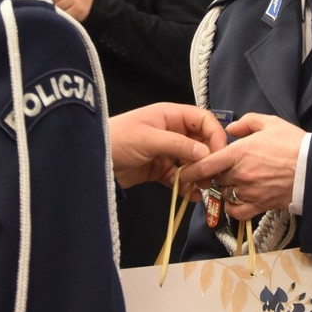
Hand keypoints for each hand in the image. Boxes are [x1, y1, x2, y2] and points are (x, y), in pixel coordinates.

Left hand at [110, 102, 227, 191]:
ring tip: (204, 187)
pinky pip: (180, 177)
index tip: (220, 153)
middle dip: (209, 158)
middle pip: (201, 142)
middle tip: (213, 174)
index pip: (203, 120)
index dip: (215, 135)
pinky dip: (187, 186)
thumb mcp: (148, 139)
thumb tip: (206, 153)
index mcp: (171, 115)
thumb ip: (178, 144)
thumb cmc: (117, 139)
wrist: (91, 160)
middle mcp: (172, 131)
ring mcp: (166, 151)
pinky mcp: (160, 169)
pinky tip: (192, 196)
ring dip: (199, 174)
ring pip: (192, 161)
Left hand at [180, 113, 303, 219]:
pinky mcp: (259, 205)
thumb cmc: (293, 143)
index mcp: (239, 152)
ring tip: (231, 182)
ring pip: (225, 193)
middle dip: (212, 175)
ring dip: (224, 189)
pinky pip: (237, 211)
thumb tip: (229, 128)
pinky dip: (232, 207)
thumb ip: (247, 122)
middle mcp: (240, 174)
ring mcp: (249, 192)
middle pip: (214, 178)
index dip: (192, 168)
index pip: (206, 164)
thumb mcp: (270, 123)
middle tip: (215, 171)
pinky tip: (234, 201)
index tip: (185, 170)